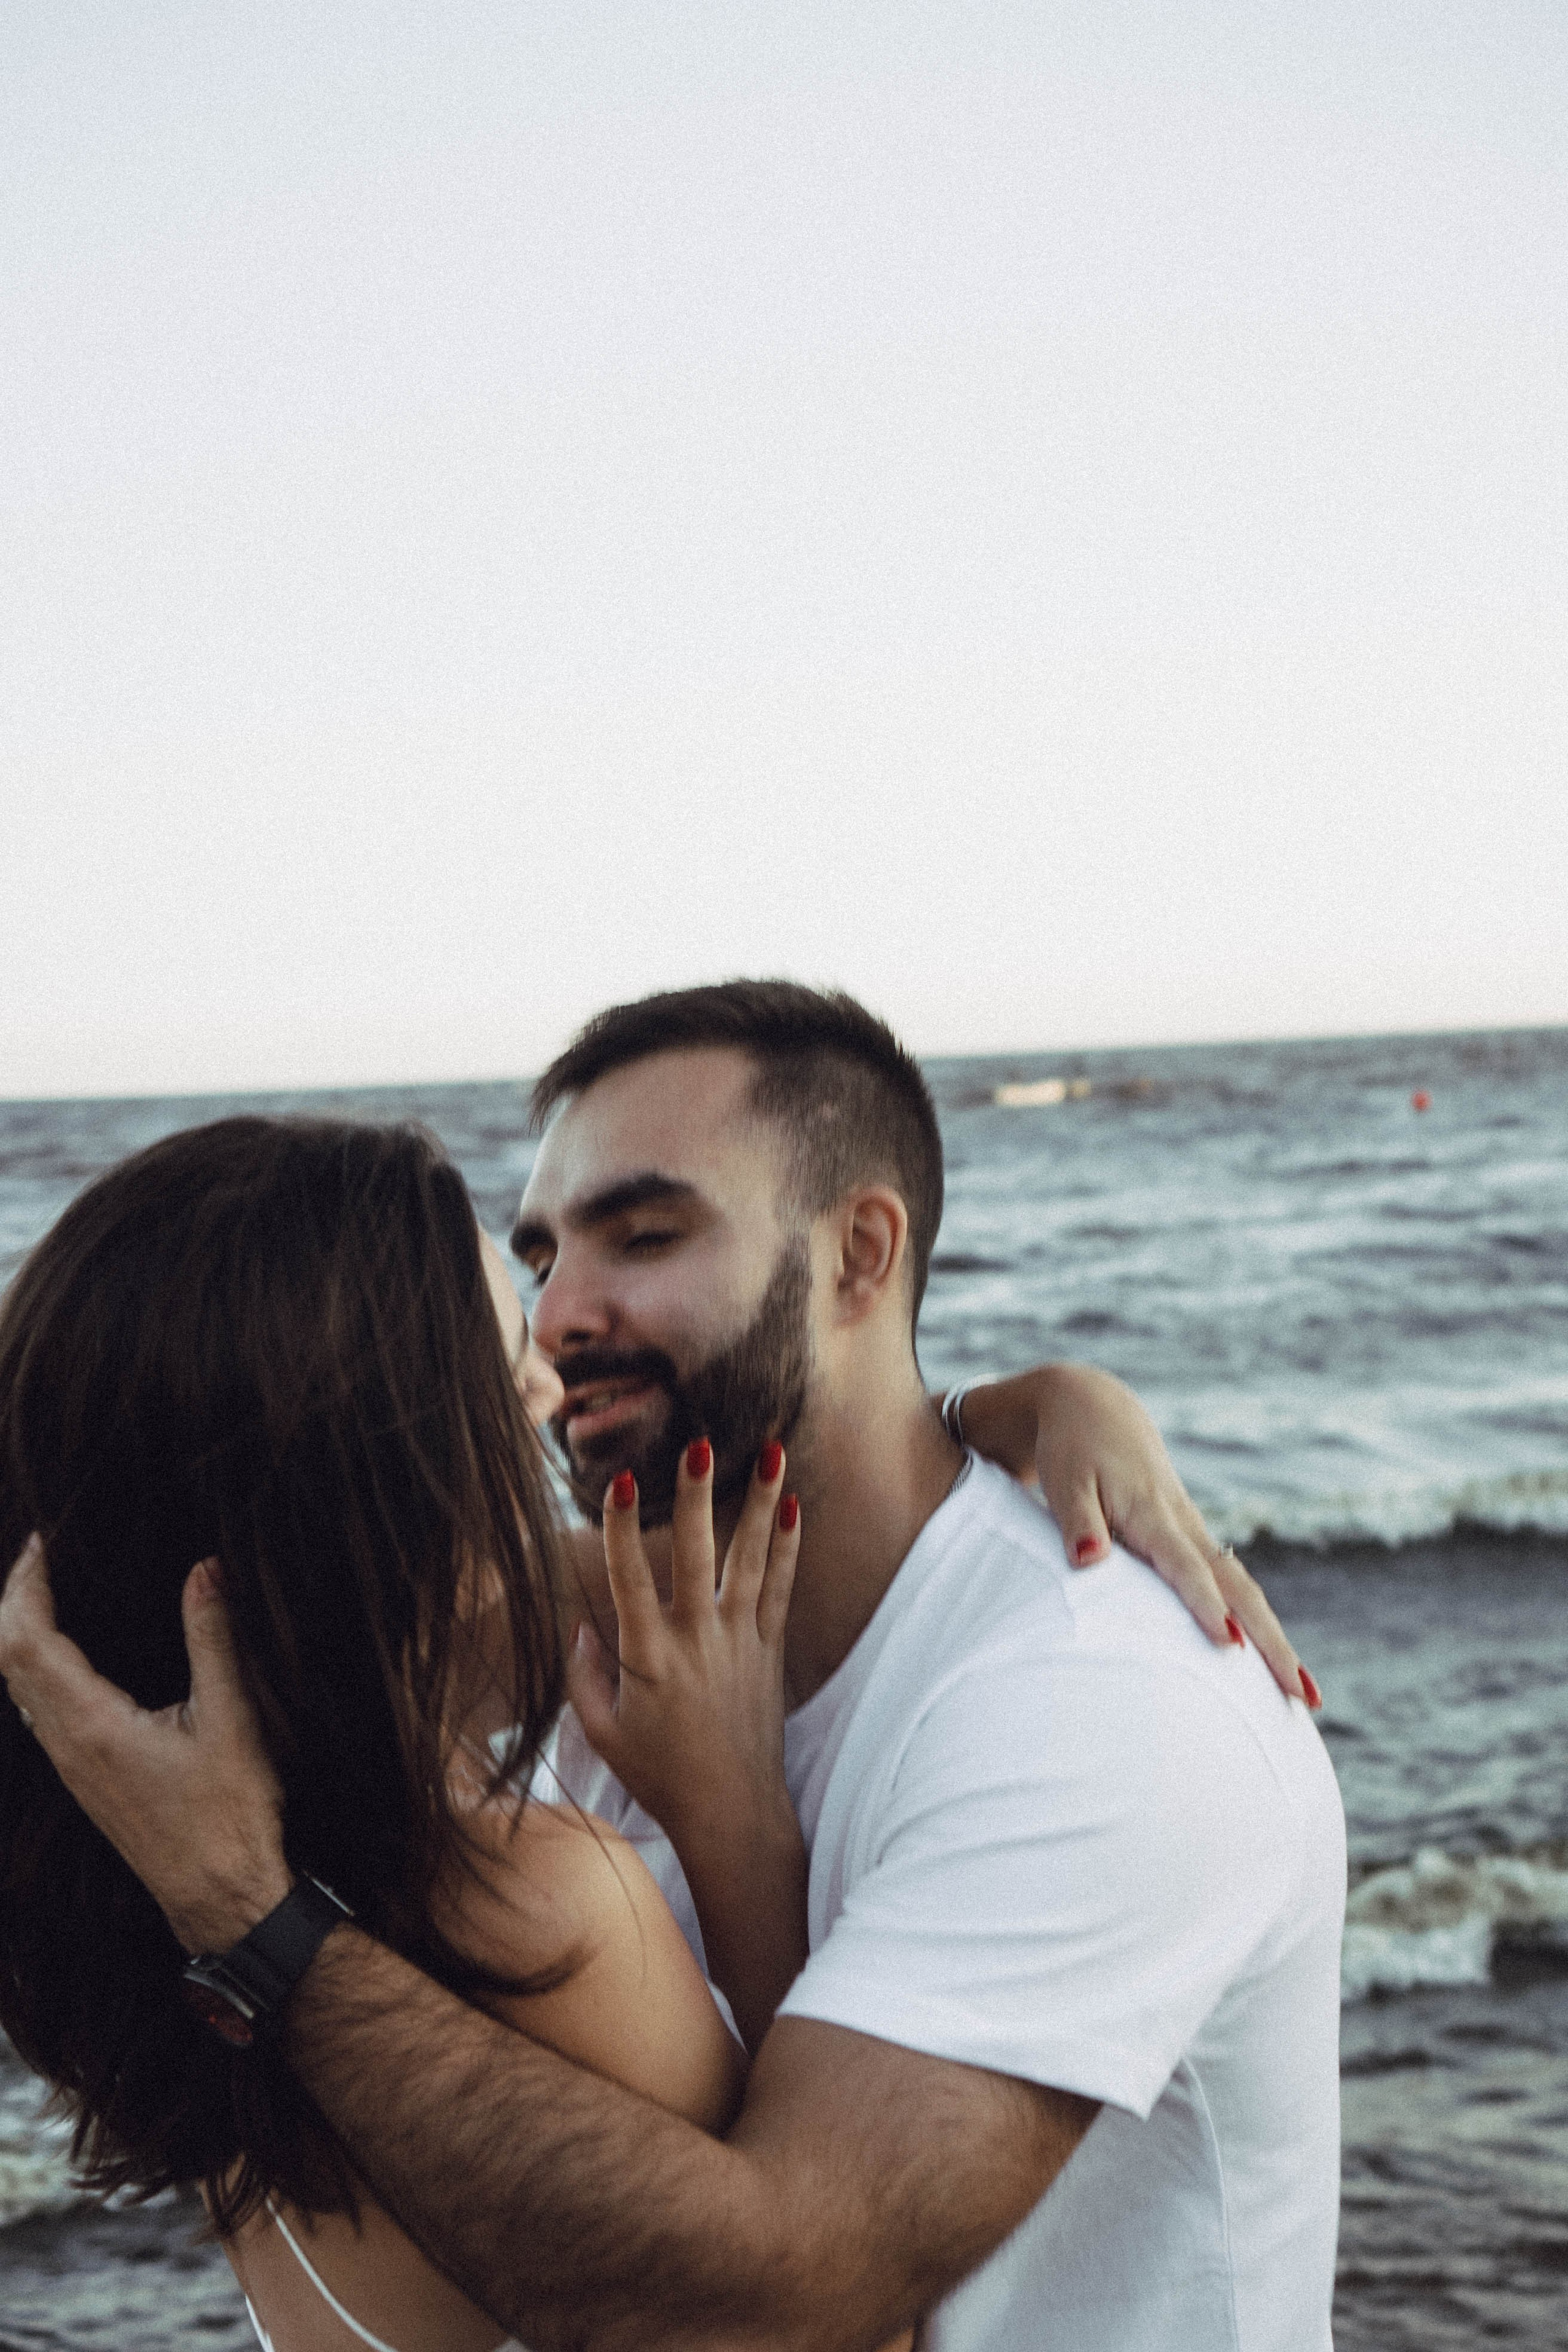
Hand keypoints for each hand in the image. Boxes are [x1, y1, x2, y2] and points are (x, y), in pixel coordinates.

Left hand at [0, 1535, 291, 1951]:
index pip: (27, 1641)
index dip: (25, 1584)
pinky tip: (66, 1652)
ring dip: (19, 1632)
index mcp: (93, 1726)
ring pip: (16, 1687)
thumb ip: (213, 1639)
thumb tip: (204, 1569)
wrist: (220, 1896)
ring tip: (46, 1587)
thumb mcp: (233, 1719)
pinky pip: (35, 1709)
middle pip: (7, 1660)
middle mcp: (66, 1746)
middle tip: (41, 1552)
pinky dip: (34, 1664)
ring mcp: (70, 1767)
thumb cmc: (230, 1815)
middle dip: (14, 1599)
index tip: (44, 1539)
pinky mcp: (83, 1779)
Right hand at [568, 1440, 801, 1861]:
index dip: (623, 1529)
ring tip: (770, 1452)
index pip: (630, 1579)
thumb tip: (580, 1624)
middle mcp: (697, 1641)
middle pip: (698, 1556)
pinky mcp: (769, 1651)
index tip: (621, 1482)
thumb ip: (583, 1675)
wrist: (731, 1812)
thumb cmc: (659, 1774)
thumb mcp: (603, 1732)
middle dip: (697, 1498)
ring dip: (758, 1504)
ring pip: (750, 1560)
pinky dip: (787, 1546)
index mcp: (649, 1657)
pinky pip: (780, 1589)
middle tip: (699, 1445)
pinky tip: (793, 1505)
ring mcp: (740, 1642)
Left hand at [957, 1367, 1318, 1706]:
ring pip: (1245, 1591)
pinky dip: (1256, 1623)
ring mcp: (1196, 1534)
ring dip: (1275, 1641)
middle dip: (1271, 1643)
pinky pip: (1233, 1587)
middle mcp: (1186, 1527)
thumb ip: (1077, 1521)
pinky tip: (1273, 1665)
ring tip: (1306, 1696)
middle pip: (1239, 1589)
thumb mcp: (1065, 1480)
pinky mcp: (1194, 1541)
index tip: (1229, 1644)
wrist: (1096, 1409)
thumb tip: (1089, 1559)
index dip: (1206, 1604)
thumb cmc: (1074, 1451)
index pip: (1186, 1566)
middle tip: (1301, 1695)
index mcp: (1154, 1514)